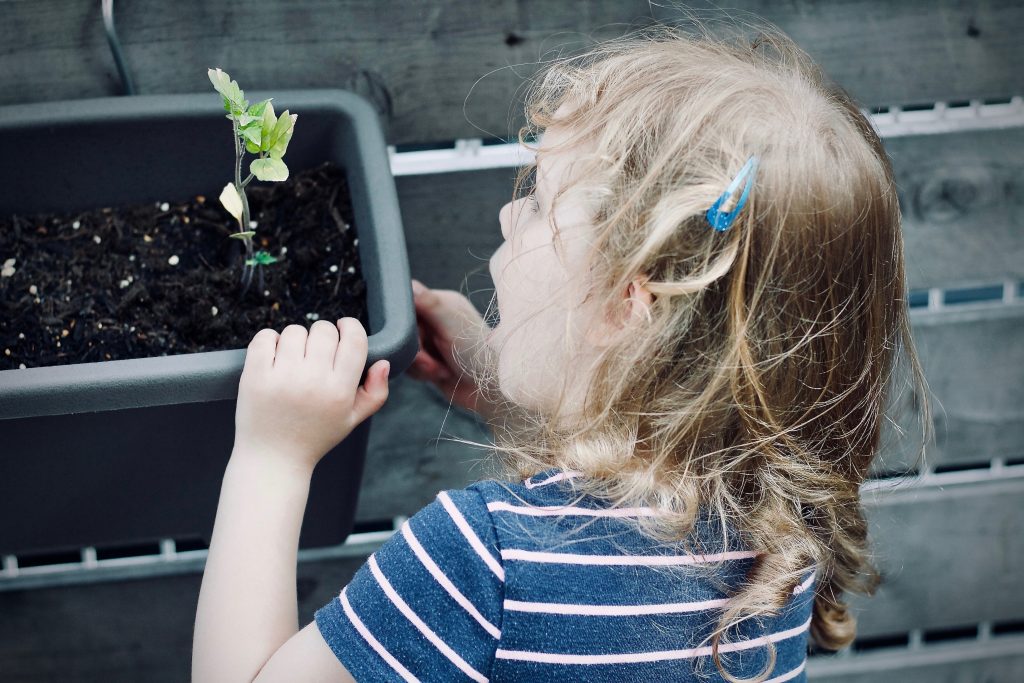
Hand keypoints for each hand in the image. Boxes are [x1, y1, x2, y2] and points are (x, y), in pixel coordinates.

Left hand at [232, 317, 389, 472]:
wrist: (273, 459)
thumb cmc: (314, 437)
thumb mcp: (351, 420)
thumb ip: (375, 392)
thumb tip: (384, 363)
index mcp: (339, 390)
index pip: (354, 339)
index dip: (350, 326)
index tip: (343, 328)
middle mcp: (313, 381)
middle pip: (324, 330)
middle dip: (322, 335)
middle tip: (315, 352)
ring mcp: (282, 377)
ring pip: (294, 331)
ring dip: (295, 340)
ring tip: (293, 359)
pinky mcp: (255, 376)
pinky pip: (264, 337)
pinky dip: (269, 340)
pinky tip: (274, 356)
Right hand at [407, 279, 496, 418]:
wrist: (488, 390)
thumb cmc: (477, 353)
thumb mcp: (451, 324)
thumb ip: (429, 303)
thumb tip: (409, 283)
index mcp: (441, 303)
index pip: (407, 303)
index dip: (405, 322)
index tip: (417, 337)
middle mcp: (436, 320)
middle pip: (403, 330)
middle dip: (415, 349)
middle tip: (431, 361)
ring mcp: (432, 341)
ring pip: (405, 349)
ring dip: (420, 364)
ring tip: (441, 369)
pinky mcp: (430, 361)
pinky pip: (409, 365)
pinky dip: (421, 373)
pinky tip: (440, 375)